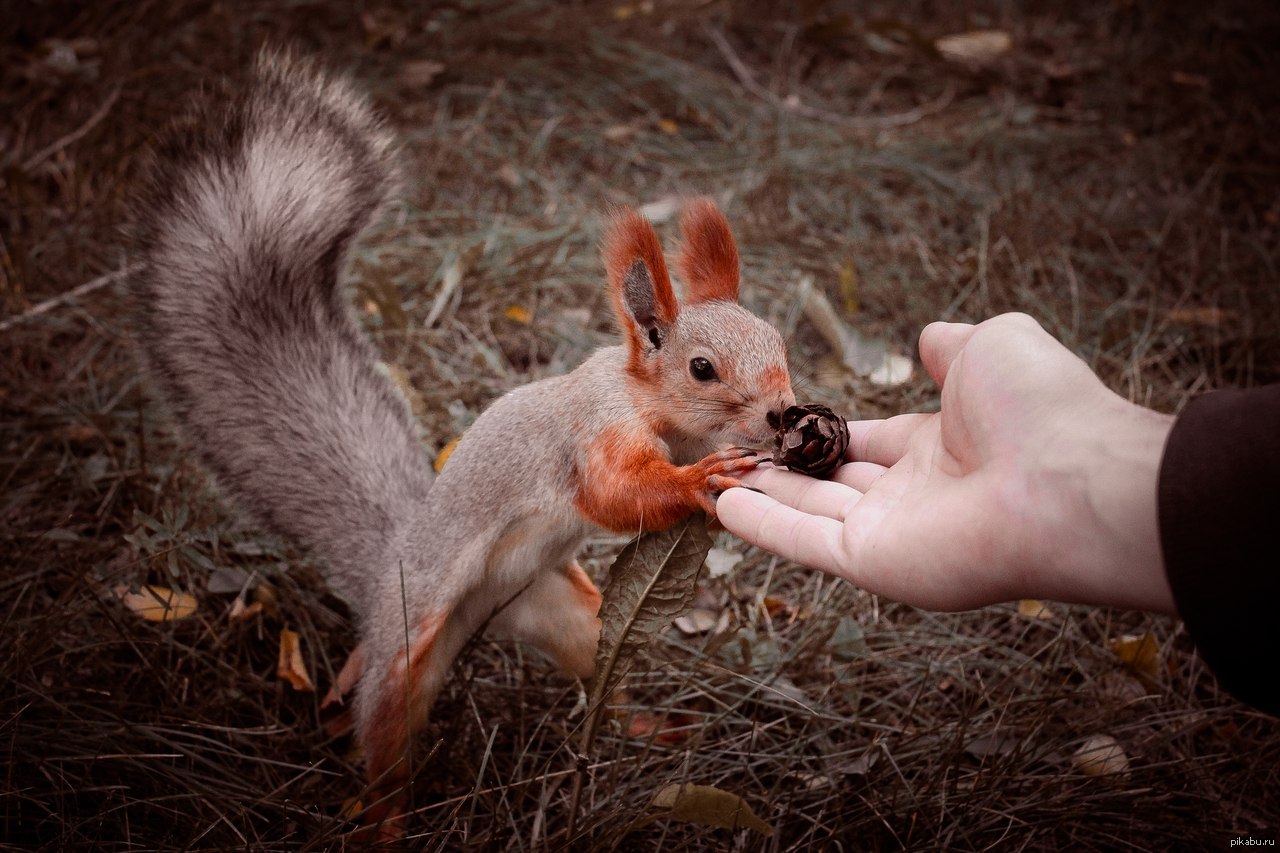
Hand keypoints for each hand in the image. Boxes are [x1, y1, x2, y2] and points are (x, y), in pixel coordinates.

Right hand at [716, 313, 1176, 612]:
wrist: (1065, 479)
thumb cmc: (1037, 408)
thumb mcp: (990, 347)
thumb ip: (951, 345)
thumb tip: (930, 336)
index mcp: (942, 446)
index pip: (871, 442)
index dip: (829, 432)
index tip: (790, 421)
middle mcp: (914, 494)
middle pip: (836, 482)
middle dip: (791, 470)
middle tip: (744, 452)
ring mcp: (892, 532)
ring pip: (812, 514)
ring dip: (766, 497)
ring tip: (719, 476)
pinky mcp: (873, 562)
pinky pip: (805, 543)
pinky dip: (762, 527)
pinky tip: (724, 506)